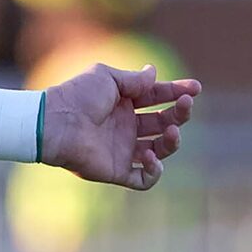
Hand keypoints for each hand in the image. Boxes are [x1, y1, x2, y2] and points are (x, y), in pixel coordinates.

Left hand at [39, 64, 200, 190]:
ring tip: (171, 132)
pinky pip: (143, 179)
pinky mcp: (116, 170)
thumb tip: (154, 72)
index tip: (195, 89)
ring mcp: (122, 149)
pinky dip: (154, 172)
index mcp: (123, 102)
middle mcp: (125, 126)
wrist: (57, 123)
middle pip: (163, 122)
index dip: (177, 92)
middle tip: (185, 106)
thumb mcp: (107, 77)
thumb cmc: (78, 96)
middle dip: (179, 114)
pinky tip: (151, 157)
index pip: (157, 97)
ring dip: (172, 142)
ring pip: (159, 150)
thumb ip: (134, 79)